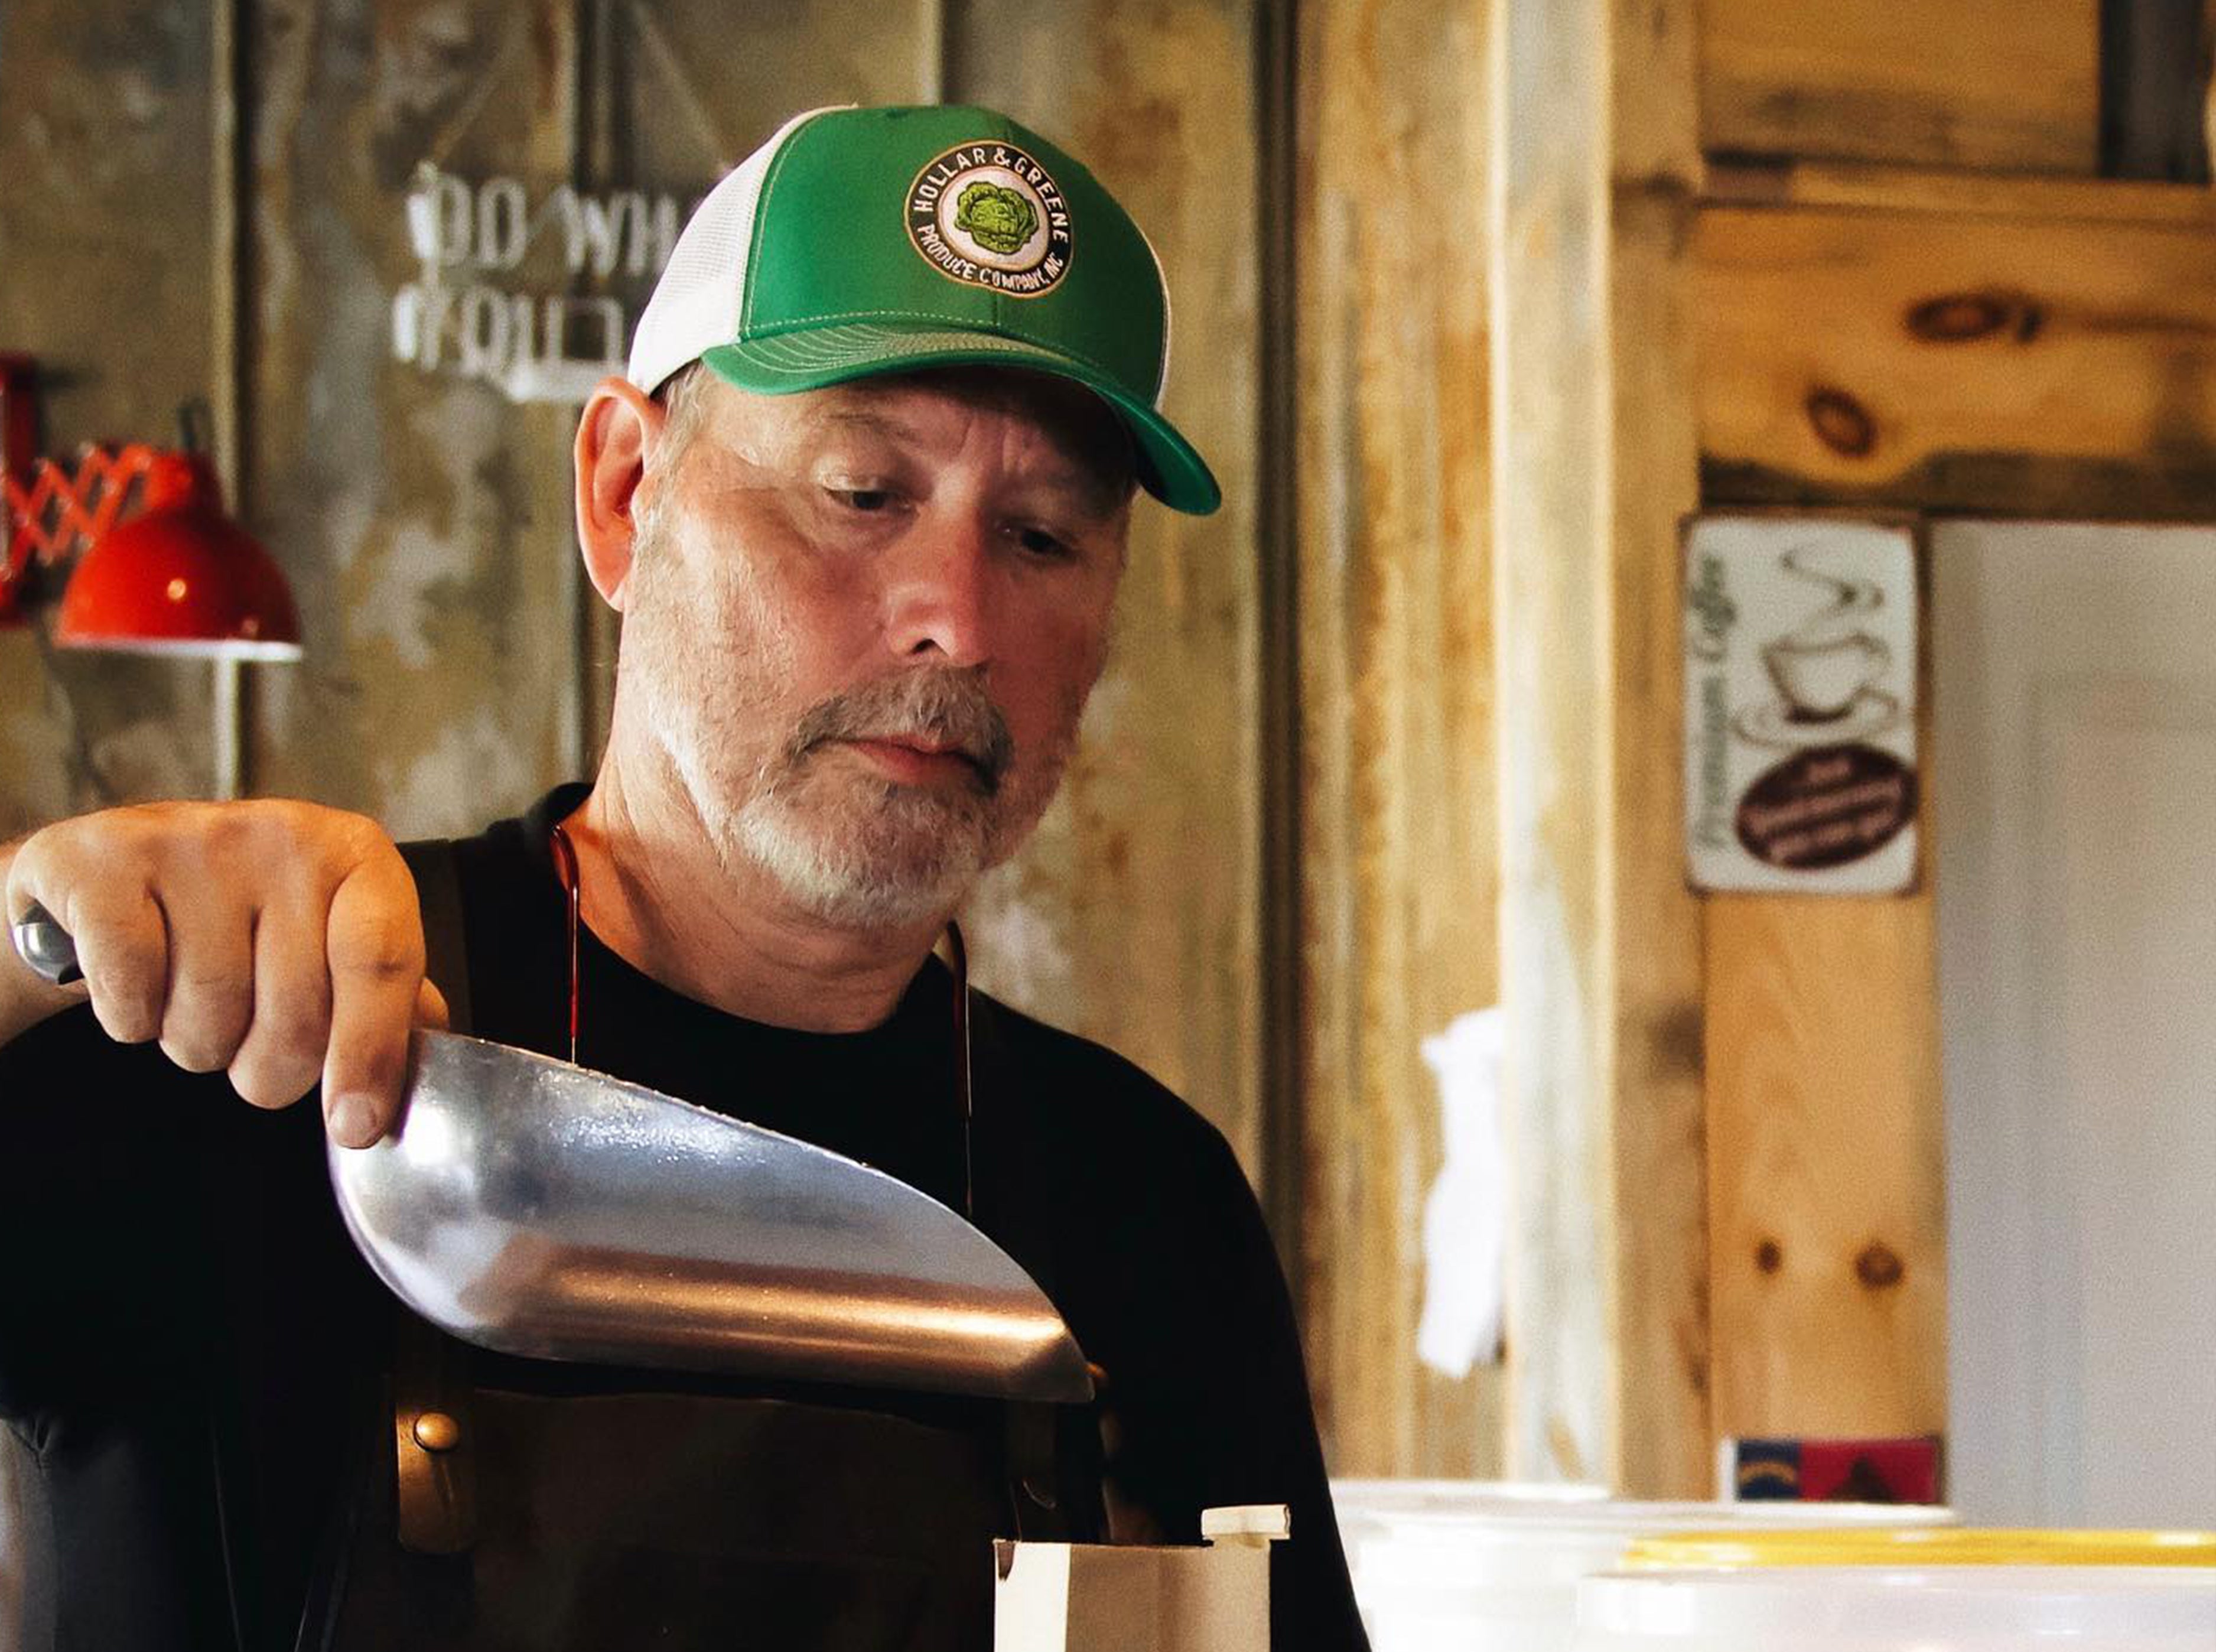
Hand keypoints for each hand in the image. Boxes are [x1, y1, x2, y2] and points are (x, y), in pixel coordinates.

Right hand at [4, 800, 446, 1145]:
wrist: (116, 871)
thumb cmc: (246, 916)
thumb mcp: (329, 938)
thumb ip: (387, 993)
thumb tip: (430, 1047)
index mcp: (356, 856)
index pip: (381, 961)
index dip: (369, 1053)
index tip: (354, 1124)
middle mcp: (282, 834)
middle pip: (294, 1014)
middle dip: (270, 1065)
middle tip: (254, 1044)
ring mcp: (189, 841)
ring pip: (208, 1014)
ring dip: (199, 1043)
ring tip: (195, 1002)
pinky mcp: (102, 863)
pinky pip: (130, 995)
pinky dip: (131, 1016)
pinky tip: (139, 981)